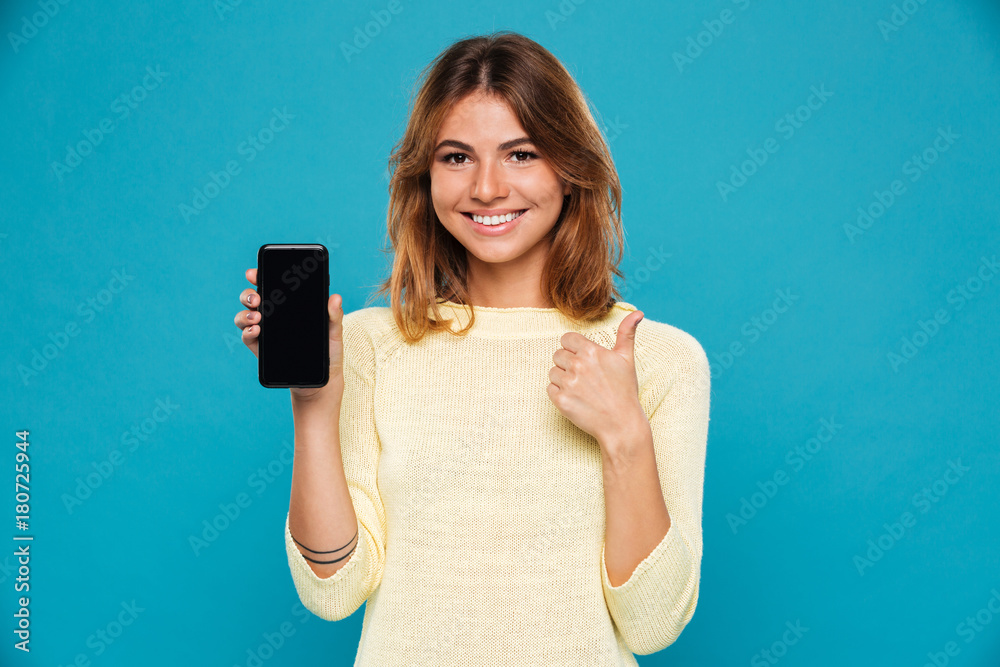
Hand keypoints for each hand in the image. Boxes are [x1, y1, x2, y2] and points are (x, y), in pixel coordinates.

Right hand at [234, 267, 344, 401]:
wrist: (321, 382)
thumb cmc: (328, 353)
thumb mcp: (334, 333)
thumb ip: (334, 316)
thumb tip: (335, 297)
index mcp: (290, 307)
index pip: (271, 287)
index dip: (259, 277)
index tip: (254, 273)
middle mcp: (273, 317)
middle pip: (253, 299)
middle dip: (248, 294)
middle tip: (256, 298)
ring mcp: (265, 333)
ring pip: (245, 316)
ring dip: (245, 313)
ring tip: (257, 317)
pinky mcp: (260, 350)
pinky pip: (247, 337)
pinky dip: (247, 332)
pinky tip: (256, 331)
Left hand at [547, 310, 646, 445]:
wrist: (621, 424)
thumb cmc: (625, 391)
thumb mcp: (627, 359)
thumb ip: (627, 333)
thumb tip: (638, 313)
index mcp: (591, 351)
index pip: (566, 339)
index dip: (574, 348)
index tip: (583, 359)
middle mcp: (577, 365)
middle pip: (558, 355)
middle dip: (568, 364)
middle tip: (585, 377)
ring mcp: (568, 383)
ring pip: (552, 372)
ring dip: (563, 379)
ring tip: (581, 388)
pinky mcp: (560, 400)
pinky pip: (550, 389)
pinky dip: (559, 393)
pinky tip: (575, 398)